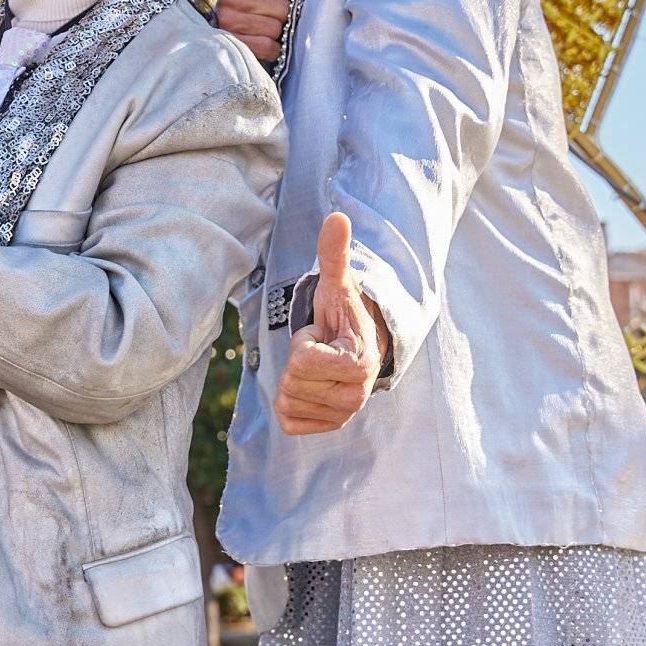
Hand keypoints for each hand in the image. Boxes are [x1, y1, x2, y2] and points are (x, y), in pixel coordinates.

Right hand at [213, 0, 289, 63]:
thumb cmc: (250, 9)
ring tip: (266, 33)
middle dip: (283, 19)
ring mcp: (227, 22)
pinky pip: (266, 46)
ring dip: (277, 36)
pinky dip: (271, 50)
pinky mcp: (232, 45)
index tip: (278, 0)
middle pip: (282, 8)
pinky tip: (264, 46)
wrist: (230, 44)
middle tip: (272, 20)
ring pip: (274, 28)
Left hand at [276, 213, 385, 435]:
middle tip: (318, 350)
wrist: (358, 347)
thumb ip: (335, 254)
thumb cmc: (342, 315)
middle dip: (296, 361)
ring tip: (316, 366)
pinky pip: (287, 421)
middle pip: (291, 382)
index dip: (303, 342)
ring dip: (294, 380)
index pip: (300, 361)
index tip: (322, 335)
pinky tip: (311, 386)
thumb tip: (337, 217)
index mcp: (359, 362)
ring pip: (286, 402)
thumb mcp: (337, 285)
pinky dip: (290, 403)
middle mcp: (357, 396)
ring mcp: (344, 416)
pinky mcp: (328, 428)